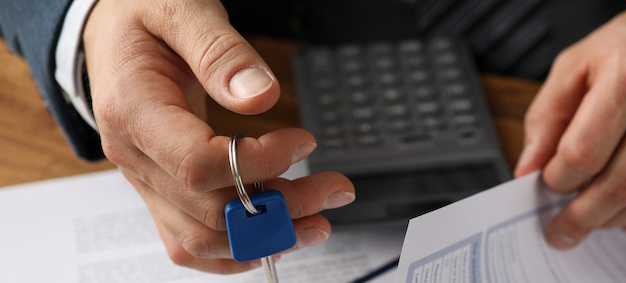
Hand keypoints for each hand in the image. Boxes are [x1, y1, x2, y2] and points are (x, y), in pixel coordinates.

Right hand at [83, 0, 354, 272]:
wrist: (113, 31)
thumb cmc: (142, 16)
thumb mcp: (181, 10)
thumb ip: (220, 51)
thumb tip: (260, 95)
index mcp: (133, 110)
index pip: (197, 165)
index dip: (259, 165)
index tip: (303, 143)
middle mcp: (134, 155)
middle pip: (209, 210)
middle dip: (282, 207)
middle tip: (334, 189)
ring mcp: (146, 178)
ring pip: (202, 238)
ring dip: (266, 238)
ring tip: (318, 222)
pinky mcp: (162, 188)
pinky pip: (190, 239)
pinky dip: (236, 249)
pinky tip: (275, 238)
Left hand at [515, 4, 625, 248]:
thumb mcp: (576, 64)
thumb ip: (546, 117)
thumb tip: (530, 170)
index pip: (584, 151)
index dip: (558, 179)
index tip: (547, 184)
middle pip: (619, 184)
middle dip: (582, 217)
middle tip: (562, 229)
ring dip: (613, 221)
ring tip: (592, 218)